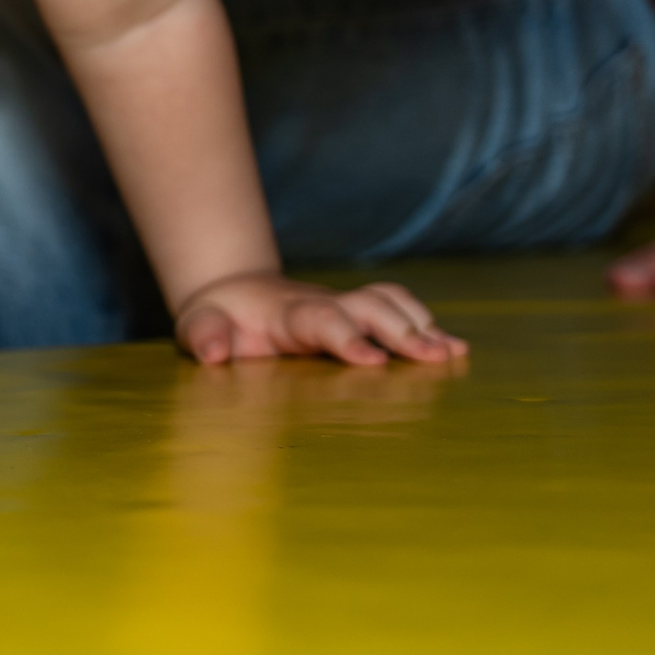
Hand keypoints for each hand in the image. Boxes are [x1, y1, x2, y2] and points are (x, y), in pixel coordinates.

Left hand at [173, 271, 468, 367]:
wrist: (234, 293)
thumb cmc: (217, 318)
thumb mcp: (197, 326)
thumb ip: (203, 337)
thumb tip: (215, 353)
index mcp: (286, 313)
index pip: (320, 320)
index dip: (346, 338)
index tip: (372, 361)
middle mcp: (323, 304)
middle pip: (369, 307)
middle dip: (401, 330)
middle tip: (434, 358)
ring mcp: (345, 307)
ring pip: (390, 303)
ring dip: (422, 325)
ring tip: (453, 354)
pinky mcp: (360, 316)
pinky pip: (398, 310)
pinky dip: (428, 326)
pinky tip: (457, 351)